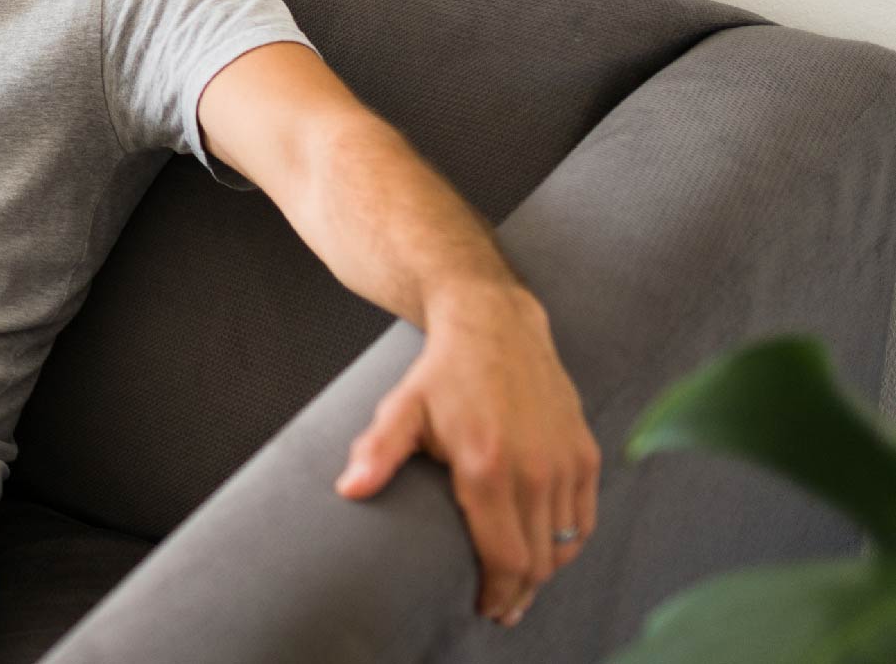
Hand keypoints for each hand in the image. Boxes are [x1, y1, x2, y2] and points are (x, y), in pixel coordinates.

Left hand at [333, 287, 599, 627]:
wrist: (495, 324)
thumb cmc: (442, 372)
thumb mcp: (403, 407)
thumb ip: (378, 450)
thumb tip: (348, 490)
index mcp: (488, 466)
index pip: (505, 557)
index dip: (497, 594)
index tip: (484, 609)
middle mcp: (535, 469)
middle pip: (538, 562)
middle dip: (519, 594)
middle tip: (499, 608)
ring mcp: (565, 462)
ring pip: (564, 545)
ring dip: (544, 572)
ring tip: (519, 585)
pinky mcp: (584, 452)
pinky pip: (584, 518)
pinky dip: (567, 542)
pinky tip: (546, 550)